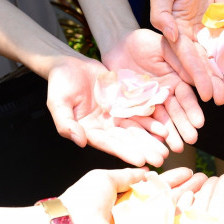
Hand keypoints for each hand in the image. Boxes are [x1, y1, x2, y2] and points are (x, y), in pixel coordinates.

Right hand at [46, 56, 170, 166]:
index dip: (124, 152)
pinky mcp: (124, 104)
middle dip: (143, 150)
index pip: (108, 144)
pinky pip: (140, 114)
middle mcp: (103, 127)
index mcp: (88, 131)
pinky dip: (151, 122)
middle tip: (161, 160)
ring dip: (151, 140)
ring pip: (136, 130)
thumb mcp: (57, 102)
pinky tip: (164, 130)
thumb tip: (80, 142)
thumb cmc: (59, 82)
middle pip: (126, 140)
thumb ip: (66, 123)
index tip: (140, 160)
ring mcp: (115, 116)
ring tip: (166, 149)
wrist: (70, 63)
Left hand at [57, 167, 207, 223]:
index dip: (172, 179)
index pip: (154, 187)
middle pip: (166, 201)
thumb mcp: (104, 178)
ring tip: (208, 188)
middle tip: (205, 179)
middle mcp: (134, 216)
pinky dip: (182, 220)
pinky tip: (198, 206)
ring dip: (189, 202)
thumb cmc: (82, 201)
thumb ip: (127, 176)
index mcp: (123, 200)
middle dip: (186, 189)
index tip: (188, 172)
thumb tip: (145, 172)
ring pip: (170, 216)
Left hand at [101, 29, 205, 151]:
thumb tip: (198, 77)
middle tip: (193, 139)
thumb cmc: (144, 41)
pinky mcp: (136, 107)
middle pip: (177, 111)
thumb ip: (182, 60)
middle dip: (185, 125)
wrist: (117, 46)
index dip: (194, 108)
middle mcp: (168, 93)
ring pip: (163, 119)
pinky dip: (150, 132)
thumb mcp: (166, 47)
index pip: (188, 95)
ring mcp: (153, 101)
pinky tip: (156, 142)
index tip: (200, 122)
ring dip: (171, 133)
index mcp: (179, 79)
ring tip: (177, 148)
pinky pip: (144, 121)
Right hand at [150, 0, 223, 104]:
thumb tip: (170, 34)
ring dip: (222, 79)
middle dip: (211, 84)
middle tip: (222, 101)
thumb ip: (161, 13)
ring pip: (213, 61)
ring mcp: (201, 37)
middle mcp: (188, 39)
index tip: (206, 92)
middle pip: (201, 65)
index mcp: (174, 33)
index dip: (196, 75)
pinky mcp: (214, 31)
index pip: (187, 58)